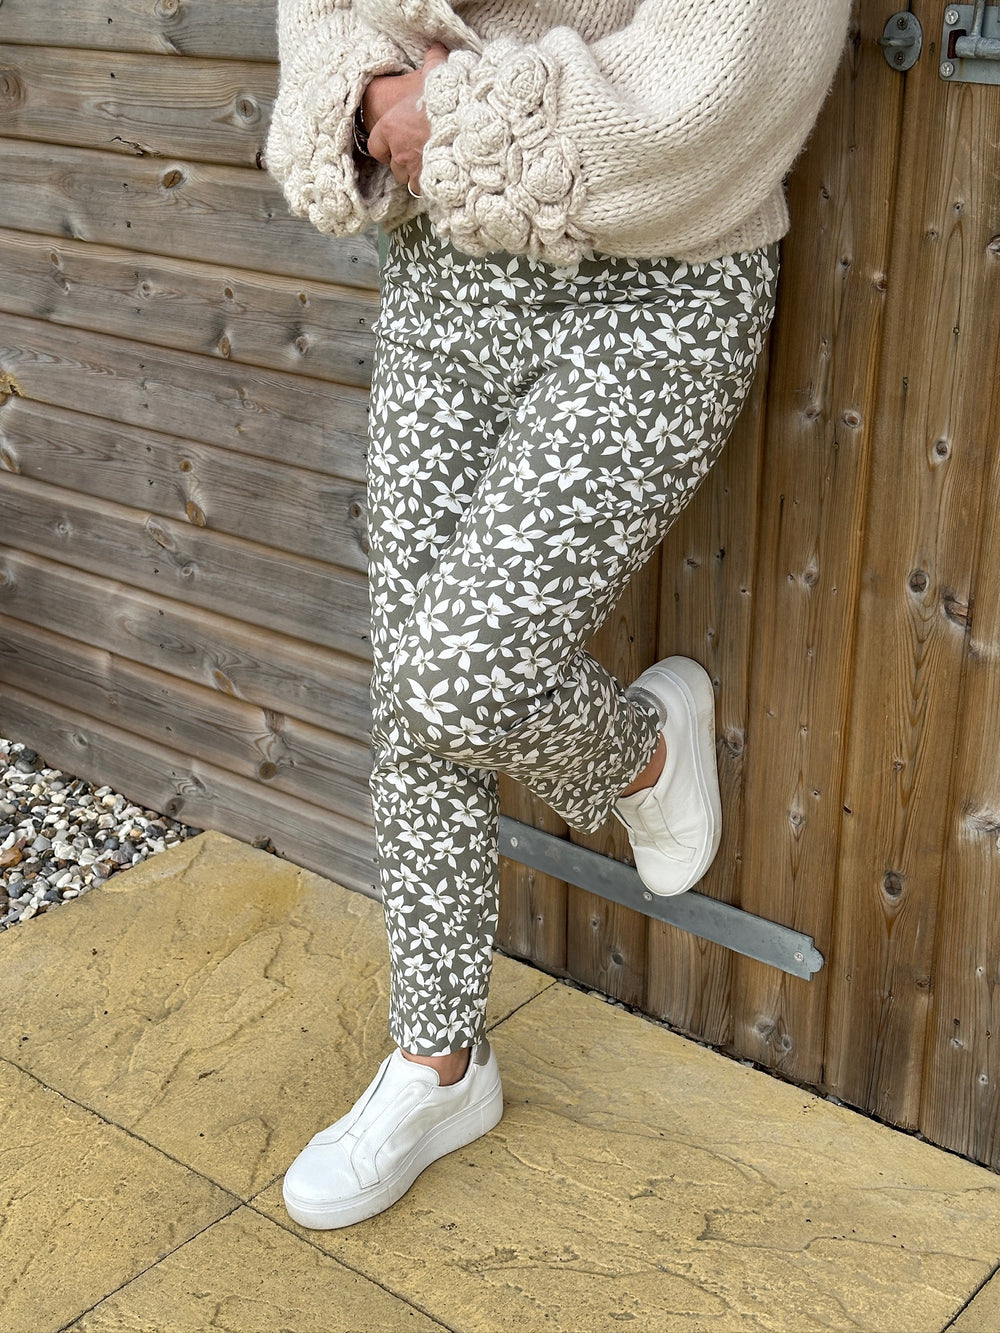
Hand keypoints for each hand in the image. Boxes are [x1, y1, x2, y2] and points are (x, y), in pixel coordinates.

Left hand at [363, 44, 447, 193]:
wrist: (471, 128)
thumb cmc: (448, 102)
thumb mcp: (437, 76)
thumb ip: (433, 62)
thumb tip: (436, 49)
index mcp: (392, 127)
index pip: (376, 145)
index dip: (385, 144)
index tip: (395, 142)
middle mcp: (399, 152)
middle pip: (393, 164)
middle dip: (403, 160)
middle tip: (417, 151)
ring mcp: (414, 170)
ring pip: (408, 179)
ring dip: (416, 173)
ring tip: (429, 164)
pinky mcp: (430, 183)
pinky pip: (425, 189)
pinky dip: (431, 184)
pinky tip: (440, 175)